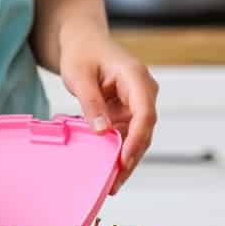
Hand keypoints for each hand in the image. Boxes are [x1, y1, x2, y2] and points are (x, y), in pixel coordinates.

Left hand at [59, 35, 158, 193]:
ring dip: (124, 159)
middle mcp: (143, 91)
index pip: (145, 114)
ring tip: (110, 184)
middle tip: (115, 184)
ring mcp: (136, 102)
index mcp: (135, 77)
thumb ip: (91, 103)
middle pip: (144, 130)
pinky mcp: (127, 111)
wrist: (83, 41)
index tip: (124, 162)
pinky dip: (117, 151)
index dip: (136, 141)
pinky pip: (126, 134)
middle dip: (131, 158)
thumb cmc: (82, 52)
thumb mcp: (79, 76)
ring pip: (137, 136)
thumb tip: (101, 131)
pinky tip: (107, 170)